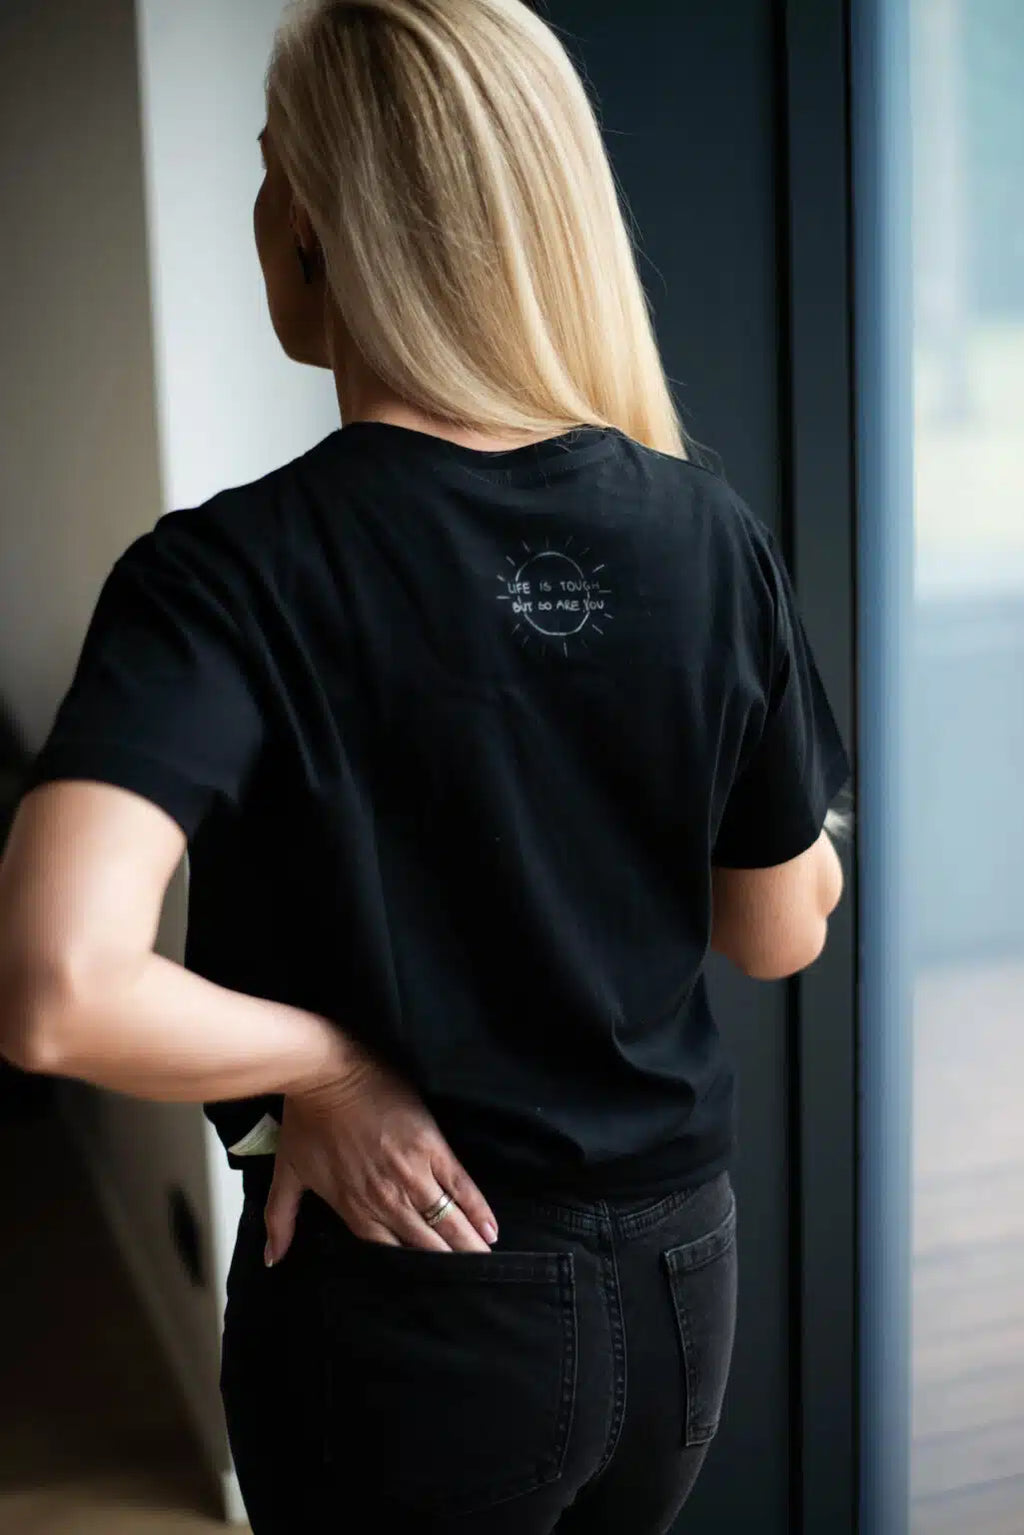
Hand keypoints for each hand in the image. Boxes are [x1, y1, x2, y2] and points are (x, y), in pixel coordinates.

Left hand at [263, 1041, 498, 1262]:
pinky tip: (491, 1228)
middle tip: (471, 1284)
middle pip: (424, 1245)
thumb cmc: (306, 1119)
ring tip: (486, 1264)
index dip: (412, 1275)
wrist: (327, 1072)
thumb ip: (280, 1220)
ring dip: (467, 1245)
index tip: (431, 1290)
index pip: (390, 1254)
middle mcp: (387, 1199)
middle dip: (448, 1267)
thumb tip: (271, 1259)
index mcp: (355, 1210)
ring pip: (445, 1220)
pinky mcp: (431, 1146)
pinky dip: (477, 1208)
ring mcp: (412, 1173)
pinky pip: (460, 1185)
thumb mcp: (286, 1173)